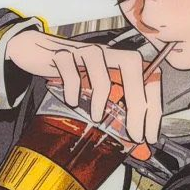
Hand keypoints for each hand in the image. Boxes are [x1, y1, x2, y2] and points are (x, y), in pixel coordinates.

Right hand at [4, 29, 162, 146]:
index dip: (154, 107)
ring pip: (101, 71)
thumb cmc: (71, 72)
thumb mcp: (95, 89)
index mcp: (119, 60)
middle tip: (133, 132)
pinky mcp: (62, 54)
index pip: (149, 78)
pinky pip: (71, 72)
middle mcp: (107, 53)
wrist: (35, 49)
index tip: (150, 133)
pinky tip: (71, 101)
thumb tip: (132, 140)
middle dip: (137, 105)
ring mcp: (85, 51)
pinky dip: (72, 90)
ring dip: (101, 99)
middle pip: (133, 70)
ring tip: (96, 117)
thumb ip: (113, 108)